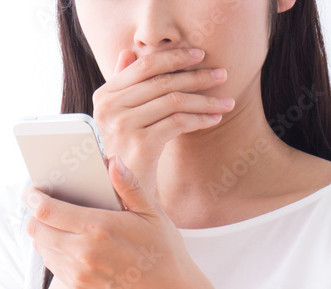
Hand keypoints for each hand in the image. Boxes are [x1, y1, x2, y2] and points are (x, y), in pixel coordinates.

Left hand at [23, 150, 209, 288]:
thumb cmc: (164, 251)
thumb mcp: (153, 213)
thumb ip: (129, 186)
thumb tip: (112, 160)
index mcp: (99, 227)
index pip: (46, 210)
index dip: (32, 196)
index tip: (31, 189)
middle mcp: (83, 252)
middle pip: (36, 229)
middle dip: (34, 213)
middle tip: (41, 204)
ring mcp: (79, 273)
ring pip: (41, 247)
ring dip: (42, 233)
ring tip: (54, 222)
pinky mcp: (79, 288)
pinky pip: (52, 265)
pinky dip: (52, 251)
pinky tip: (66, 242)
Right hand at [92, 47, 233, 201]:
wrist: (117, 194)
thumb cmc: (121, 154)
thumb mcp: (116, 117)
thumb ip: (121, 85)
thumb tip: (129, 52)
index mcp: (104, 96)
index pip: (144, 66)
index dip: (174, 57)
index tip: (200, 55)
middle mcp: (110, 108)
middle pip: (162, 82)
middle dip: (196, 76)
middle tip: (222, 74)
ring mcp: (123, 126)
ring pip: (174, 101)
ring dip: (205, 99)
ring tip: (226, 100)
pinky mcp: (141, 144)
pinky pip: (179, 122)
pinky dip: (200, 119)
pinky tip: (214, 119)